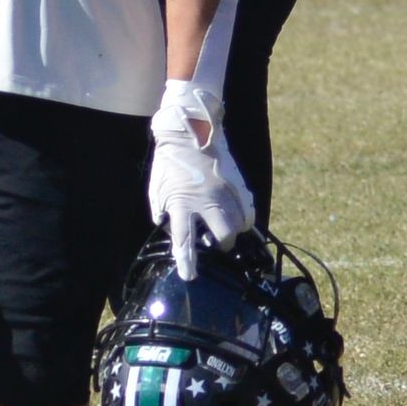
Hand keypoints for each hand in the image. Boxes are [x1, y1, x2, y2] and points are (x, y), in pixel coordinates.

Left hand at [148, 79, 253, 279]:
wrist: (190, 130)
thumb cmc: (170, 160)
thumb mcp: (157, 186)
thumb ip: (162, 209)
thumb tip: (167, 225)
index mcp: (183, 202)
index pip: (185, 239)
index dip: (187, 260)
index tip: (190, 276)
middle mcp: (208, 200)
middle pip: (224, 235)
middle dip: (222, 245)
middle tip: (216, 244)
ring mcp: (227, 191)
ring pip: (240, 224)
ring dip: (233, 231)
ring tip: (225, 228)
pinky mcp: (238, 183)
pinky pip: (248, 209)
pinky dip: (245, 218)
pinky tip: (238, 217)